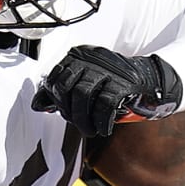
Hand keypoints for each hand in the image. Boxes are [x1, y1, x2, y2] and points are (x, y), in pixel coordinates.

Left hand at [32, 45, 181, 136]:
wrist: (148, 79)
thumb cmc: (112, 82)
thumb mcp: (85, 82)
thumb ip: (60, 91)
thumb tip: (36, 105)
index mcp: (78, 55)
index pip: (55, 77)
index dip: (55, 99)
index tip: (64, 111)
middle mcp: (91, 58)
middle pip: (67, 87)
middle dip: (68, 111)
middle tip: (77, 123)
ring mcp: (108, 69)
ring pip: (83, 95)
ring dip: (83, 119)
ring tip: (89, 130)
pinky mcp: (123, 82)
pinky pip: (105, 104)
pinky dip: (102, 121)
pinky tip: (104, 128)